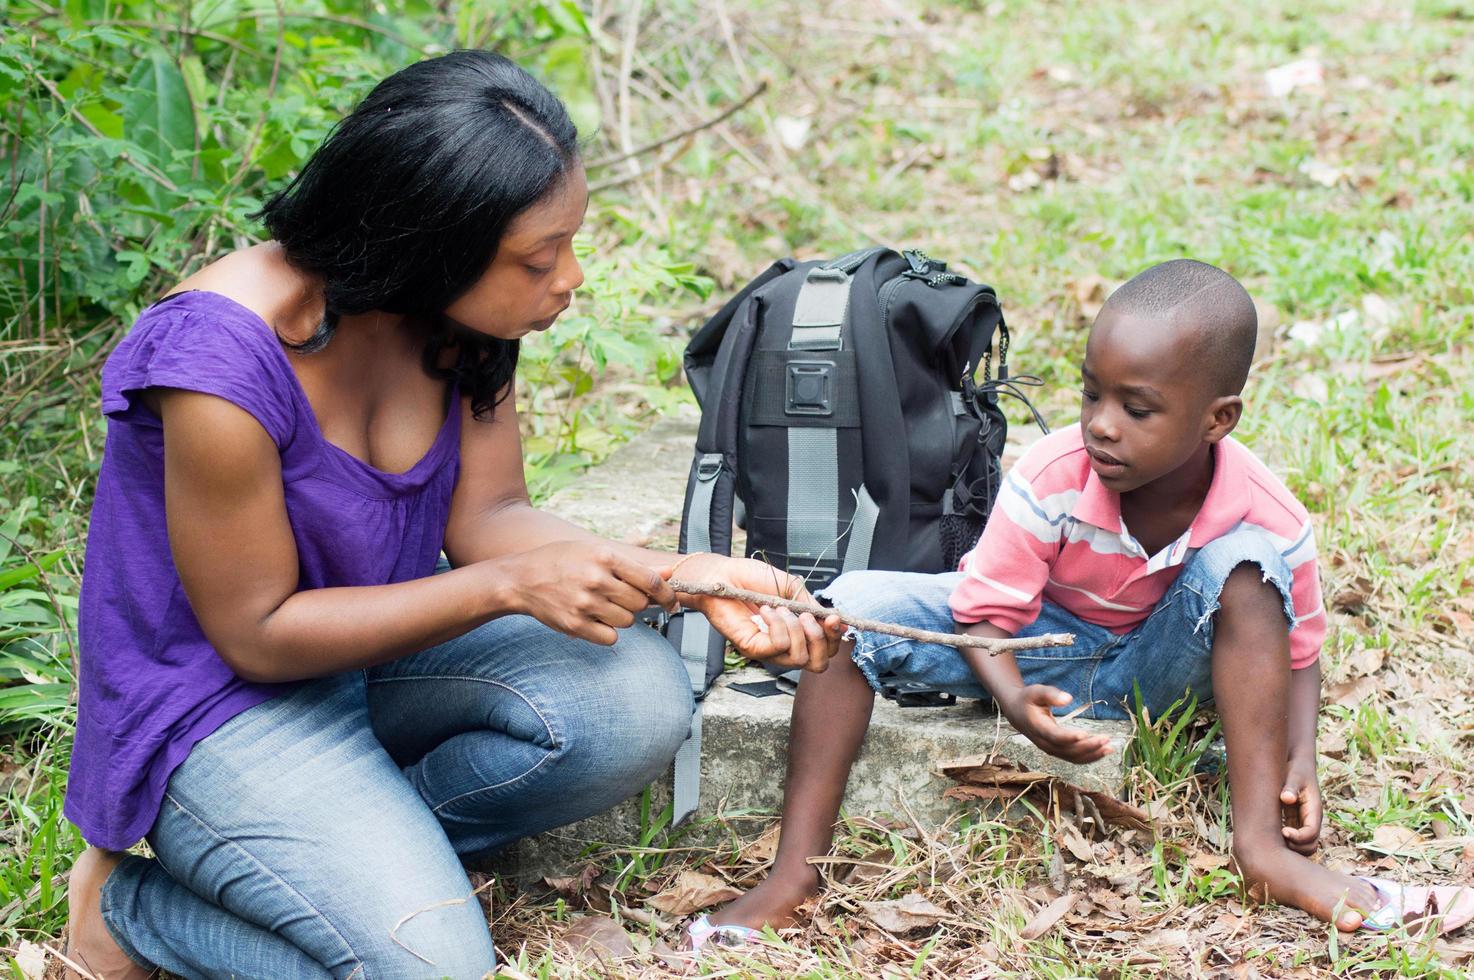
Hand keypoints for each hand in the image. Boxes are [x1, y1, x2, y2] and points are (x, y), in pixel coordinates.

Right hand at [500, 542, 677, 645]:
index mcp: (604, 557)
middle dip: (637, 603)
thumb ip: (634, 564)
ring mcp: (585, 604)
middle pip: (640, 603)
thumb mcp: (595, 552)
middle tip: (620, 597)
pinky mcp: (575, 625)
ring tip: (602, 605)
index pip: (650, 580)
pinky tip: (594, 619)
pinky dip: (607, 632)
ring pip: (627, 621)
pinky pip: (610, 637)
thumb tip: (669, 571)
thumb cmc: (562, 561)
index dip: (667, 593)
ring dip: (621, 617)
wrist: (521, 579)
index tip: (671, 600)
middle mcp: (596, 579)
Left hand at [663, 555, 844, 671]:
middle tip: (808, 616)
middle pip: (818, 664)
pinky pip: (777, 647)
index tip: (834, 618)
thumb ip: (811, 604)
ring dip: (796, 629)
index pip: (824, 650)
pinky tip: (766, 610)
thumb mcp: (789, 587)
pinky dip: (778, 626)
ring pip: (799, 658)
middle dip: (821, 639)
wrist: (721, 574)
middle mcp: (784, 646)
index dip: (834, 638)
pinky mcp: (752, 648)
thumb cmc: (750, 578)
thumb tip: (834, 619)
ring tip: (781, 608)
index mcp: (796, 632)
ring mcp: (768, 649)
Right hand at [996, 685, 1112, 763]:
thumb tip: (1069, 698)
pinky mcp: (1058, 751)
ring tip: (1109, 747)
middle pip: (1067, 750)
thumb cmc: (1027, 699)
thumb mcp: (1035, 691)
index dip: (1069, 737)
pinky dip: (1090, 756)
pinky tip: (1104, 750)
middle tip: (1105, 738)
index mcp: (1037, 727)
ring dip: (1092, 754)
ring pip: (1073, 758)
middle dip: (1088, 746)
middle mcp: (1044, 743)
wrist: (1017, 713)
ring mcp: (1051, 749)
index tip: (1085, 733)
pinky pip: (1075, 758)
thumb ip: (1050, 694)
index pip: (1054, 736)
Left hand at [1280, 756, 1322, 854]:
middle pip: (1310, 846)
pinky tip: (1268, 833)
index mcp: (1314, 810)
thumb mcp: (1294, 775)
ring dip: (1289, 847)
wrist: (1296, 762)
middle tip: (1276, 838)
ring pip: (1302, 845)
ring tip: (1272, 838)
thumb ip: (1291, 787)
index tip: (1283, 832)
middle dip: (1295, 847)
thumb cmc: (1296, 767)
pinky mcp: (1293, 820)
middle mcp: (1311, 820)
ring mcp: (1303, 822)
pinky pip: (1292, 838)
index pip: (1311, 834)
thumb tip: (1286, 798)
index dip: (1299, 837)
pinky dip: (1283, 841)